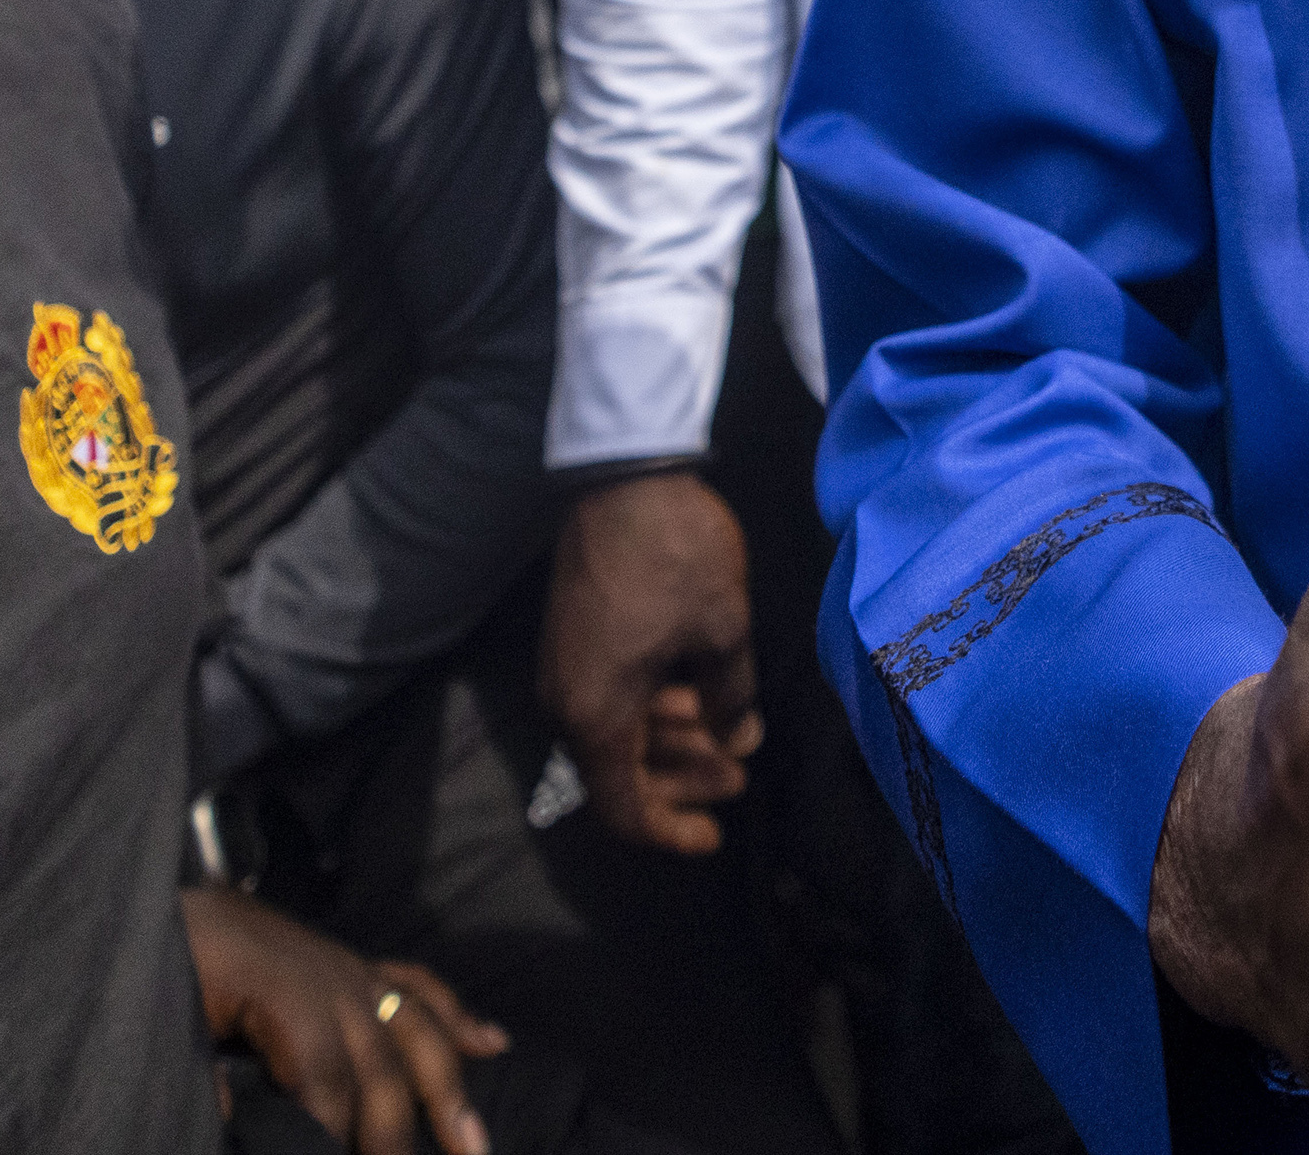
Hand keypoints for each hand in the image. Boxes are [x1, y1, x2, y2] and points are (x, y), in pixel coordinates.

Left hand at [182, 886, 503, 1154]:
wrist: (182, 908)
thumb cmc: (177, 964)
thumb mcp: (176, 1013)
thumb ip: (202, 1073)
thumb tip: (232, 1116)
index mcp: (283, 993)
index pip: (323, 1076)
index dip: (337, 1131)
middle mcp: (332, 980)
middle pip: (380, 1064)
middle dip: (396, 1133)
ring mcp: (353, 969)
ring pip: (415, 1029)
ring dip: (449, 1089)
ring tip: (474, 1145)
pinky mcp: (358, 965)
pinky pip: (417, 987)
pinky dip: (458, 1016)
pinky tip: (492, 1044)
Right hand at [540, 471, 760, 851]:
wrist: (625, 472)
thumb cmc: (677, 556)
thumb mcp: (724, 631)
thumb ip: (731, 699)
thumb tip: (737, 739)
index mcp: (596, 714)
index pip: (623, 808)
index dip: (669, 831)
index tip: (714, 837)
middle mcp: (568, 701)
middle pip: (621, 772)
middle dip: (684, 778)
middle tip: (741, 769)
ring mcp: (567, 667)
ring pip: (620, 732)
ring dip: (675, 740)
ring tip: (735, 730)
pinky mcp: (576, 637)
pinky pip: (613, 696)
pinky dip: (656, 706)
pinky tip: (703, 693)